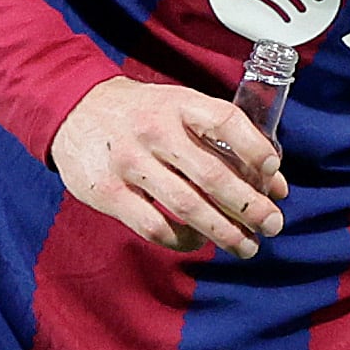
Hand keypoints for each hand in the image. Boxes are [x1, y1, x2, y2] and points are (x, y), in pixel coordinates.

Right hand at [50, 75, 289, 258]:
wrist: (76, 111)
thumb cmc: (144, 113)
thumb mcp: (181, 107)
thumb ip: (222, 138)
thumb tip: (273, 182)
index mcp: (180, 104)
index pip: (226, 121)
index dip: (255, 148)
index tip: (274, 172)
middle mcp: (156, 131)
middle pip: (211, 174)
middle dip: (249, 205)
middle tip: (273, 223)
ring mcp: (130, 163)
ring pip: (187, 206)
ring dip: (223, 231)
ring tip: (248, 245)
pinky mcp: (109, 193)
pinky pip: (154, 226)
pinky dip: (183, 239)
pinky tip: (200, 241)